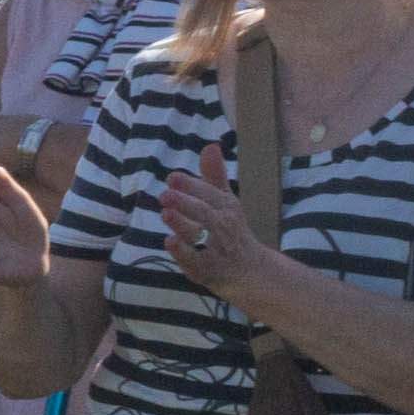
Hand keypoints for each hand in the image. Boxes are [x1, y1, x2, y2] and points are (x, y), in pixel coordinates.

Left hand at [160, 162, 273, 302]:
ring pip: (198, 235)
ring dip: (182, 224)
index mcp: (226, 208)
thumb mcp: (225, 201)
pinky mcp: (205, 268)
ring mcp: (214, 248)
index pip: (209, 195)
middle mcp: (222, 226)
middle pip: (204, 213)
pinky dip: (182, 252)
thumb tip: (210, 146)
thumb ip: (214, 176)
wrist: (249, 269)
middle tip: (164, 194)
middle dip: (186, 203)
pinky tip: (169, 241)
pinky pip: (194, 260)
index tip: (172, 177)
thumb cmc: (230, 229)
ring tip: (165, 212)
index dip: (191, 186)